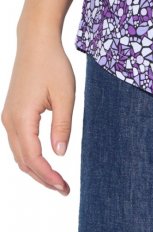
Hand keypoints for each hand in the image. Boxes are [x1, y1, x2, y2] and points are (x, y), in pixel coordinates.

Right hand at [1, 25, 75, 194]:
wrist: (36, 42)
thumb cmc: (52, 64)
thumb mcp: (65, 94)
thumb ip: (62, 125)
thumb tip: (60, 154)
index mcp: (22, 118)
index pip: (34, 158)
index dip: (48, 176)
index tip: (64, 187)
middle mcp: (10, 121)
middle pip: (23, 161)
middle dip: (42, 178)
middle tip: (63, 189)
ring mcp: (8, 117)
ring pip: (18, 154)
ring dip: (35, 169)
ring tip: (56, 179)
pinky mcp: (12, 112)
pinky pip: (18, 142)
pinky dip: (30, 156)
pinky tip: (45, 160)